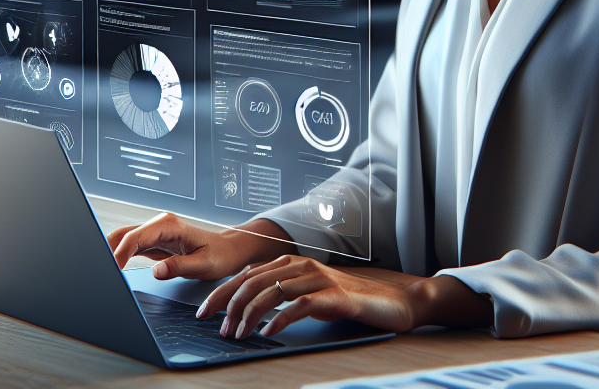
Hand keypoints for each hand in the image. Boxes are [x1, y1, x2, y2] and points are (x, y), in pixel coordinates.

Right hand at [107, 213, 292, 281]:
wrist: (228, 250)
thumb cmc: (219, 255)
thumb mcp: (203, 265)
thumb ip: (179, 267)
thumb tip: (156, 271)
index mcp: (169, 225)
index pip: (136, 237)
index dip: (119, 253)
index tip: (110, 271)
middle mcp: (159, 224)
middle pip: (124, 234)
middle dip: (106, 249)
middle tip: (96, 271)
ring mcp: (155, 232)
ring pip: (123, 239)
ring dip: (109, 252)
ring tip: (97, 271)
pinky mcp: (153, 242)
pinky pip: (130, 247)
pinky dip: (117, 256)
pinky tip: (110, 268)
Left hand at [195, 255, 492, 338]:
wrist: (394, 300)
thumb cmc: (351, 299)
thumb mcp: (312, 294)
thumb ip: (286, 293)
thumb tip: (251, 305)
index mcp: (294, 264)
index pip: (249, 274)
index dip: (223, 292)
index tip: (204, 311)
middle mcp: (303, 266)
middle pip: (255, 280)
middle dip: (230, 304)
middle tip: (218, 328)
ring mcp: (319, 279)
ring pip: (273, 290)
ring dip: (250, 314)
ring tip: (238, 334)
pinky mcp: (335, 296)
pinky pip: (300, 304)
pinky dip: (280, 317)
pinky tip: (269, 331)